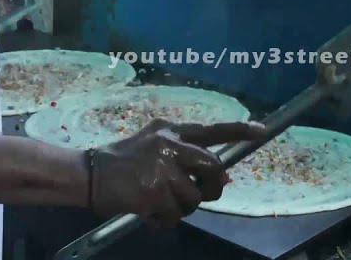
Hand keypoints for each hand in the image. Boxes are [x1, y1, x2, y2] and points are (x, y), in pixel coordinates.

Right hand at [90, 120, 266, 227]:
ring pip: (193, 199)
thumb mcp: (150, 143)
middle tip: (200, 194)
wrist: (89, 174)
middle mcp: (169, 146)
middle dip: (211, 187)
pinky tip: (147, 211)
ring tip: (158, 202)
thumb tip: (216, 175)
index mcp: (169, 132)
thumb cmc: (120, 160)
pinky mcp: (154, 193)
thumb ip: (180, 153)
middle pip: (213, 169)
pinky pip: (173, 216)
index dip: (238, 130)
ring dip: (179, 208)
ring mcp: (162, 169)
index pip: (210, 130)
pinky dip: (162, 220)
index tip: (261, 131)